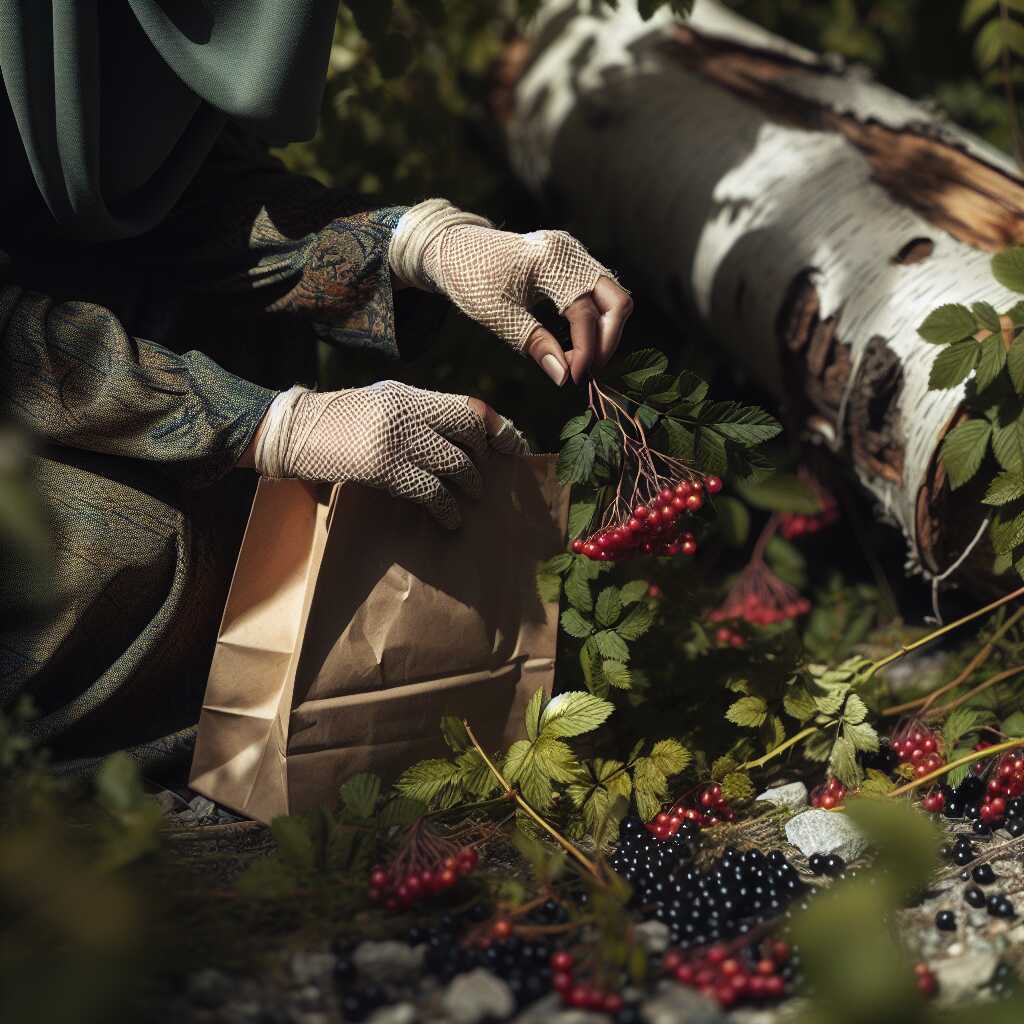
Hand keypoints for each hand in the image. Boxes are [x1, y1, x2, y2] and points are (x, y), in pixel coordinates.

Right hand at [246, 382, 527, 528]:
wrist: (291, 431)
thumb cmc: (335, 422)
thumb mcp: (378, 403)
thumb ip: (415, 412)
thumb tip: (458, 435)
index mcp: (408, 394)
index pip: (467, 406)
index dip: (495, 427)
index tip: (511, 445)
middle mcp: (407, 410)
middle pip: (468, 432)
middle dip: (482, 459)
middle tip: (483, 479)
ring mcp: (396, 438)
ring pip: (454, 463)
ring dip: (469, 486)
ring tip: (470, 500)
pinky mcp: (384, 467)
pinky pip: (431, 491)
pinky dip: (447, 508)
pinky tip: (450, 520)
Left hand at [389, 200, 632, 385]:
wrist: (455, 249)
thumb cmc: (471, 280)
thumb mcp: (499, 316)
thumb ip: (534, 344)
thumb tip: (564, 376)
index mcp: (550, 260)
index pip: (585, 313)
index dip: (585, 351)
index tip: (573, 379)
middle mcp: (570, 251)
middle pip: (617, 301)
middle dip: (607, 341)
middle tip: (586, 372)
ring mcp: (575, 253)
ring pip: (614, 297)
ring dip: (605, 332)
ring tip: (582, 361)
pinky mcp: (573, 261)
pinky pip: (600, 293)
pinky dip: (596, 320)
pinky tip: (576, 344)